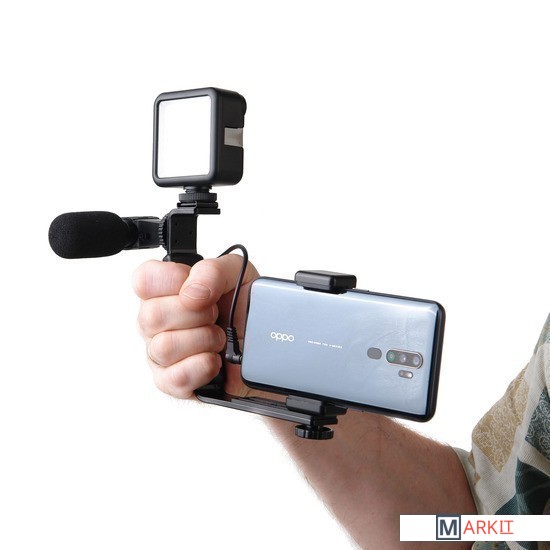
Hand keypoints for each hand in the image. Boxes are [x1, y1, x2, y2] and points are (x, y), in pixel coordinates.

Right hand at [133, 255, 259, 398]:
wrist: (265, 344)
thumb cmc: (245, 309)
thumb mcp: (237, 274)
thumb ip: (211, 270)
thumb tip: (191, 293)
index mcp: (166, 291)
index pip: (143, 280)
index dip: (170, 281)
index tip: (196, 289)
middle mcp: (158, 322)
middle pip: (151, 316)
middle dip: (196, 315)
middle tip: (216, 315)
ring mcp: (161, 354)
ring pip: (164, 348)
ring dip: (203, 340)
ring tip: (220, 338)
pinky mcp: (173, 382)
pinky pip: (175, 378)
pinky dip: (202, 367)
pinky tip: (216, 359)